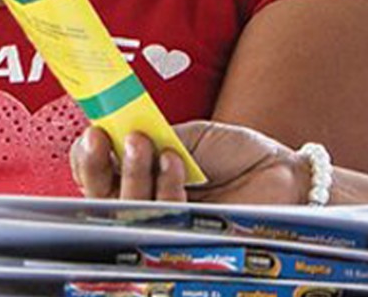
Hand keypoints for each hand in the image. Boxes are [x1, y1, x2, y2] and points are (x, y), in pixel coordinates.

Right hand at [71, 121, 308, 204]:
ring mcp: (164, 223)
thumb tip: (116, 130)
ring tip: (145, 143)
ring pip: (126, 209)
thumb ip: (151, 137)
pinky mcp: (185, 237)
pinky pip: (161, 217)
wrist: (280, 172)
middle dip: (95, 168)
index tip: (93, 133)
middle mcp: (145, 202)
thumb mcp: (187, 136)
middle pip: (100, 198)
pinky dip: (164, 185)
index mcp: (140, 174)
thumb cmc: (236, 153)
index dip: (87, 158)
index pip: (97, 174)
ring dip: (131, 172)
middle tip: (102, 138)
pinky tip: (175, 162)